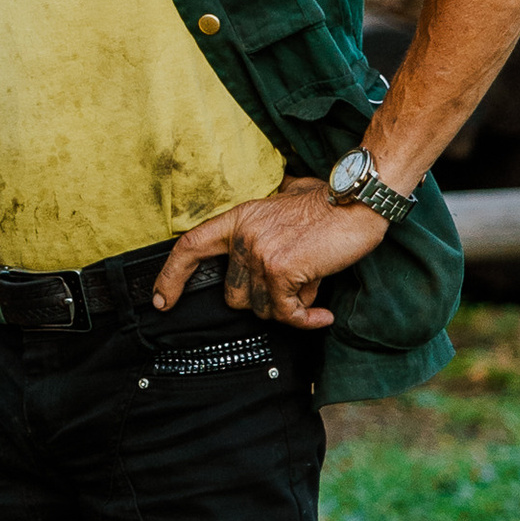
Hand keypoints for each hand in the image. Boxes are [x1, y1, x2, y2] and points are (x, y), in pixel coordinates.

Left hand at [152, 176, 385, 331]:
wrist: (358, 200)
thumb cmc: (328, 203)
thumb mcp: (285, 201)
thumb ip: (264, 222)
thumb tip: (260, 244)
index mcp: (239, 219)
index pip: (190, 247)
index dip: (171, 276)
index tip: (161, 301)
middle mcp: (243, 236)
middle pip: (233, 295)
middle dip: (262, 300)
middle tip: (293, 286)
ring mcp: (260, 253)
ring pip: (262, 308)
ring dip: (290, 305)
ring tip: (313, 283)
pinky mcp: (282, 271)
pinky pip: (286, 314)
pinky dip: (306, 320)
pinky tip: (322, 315)